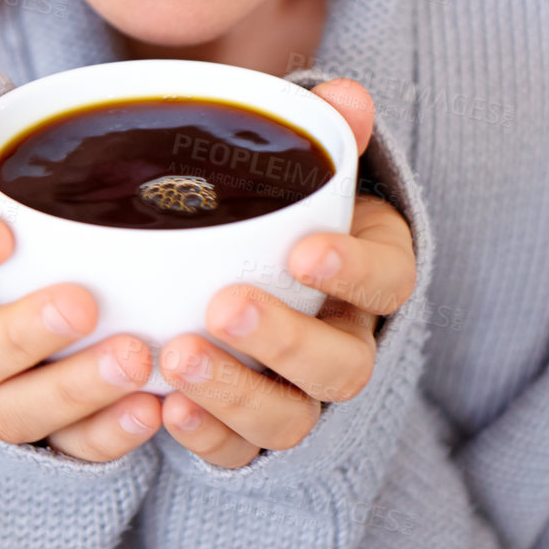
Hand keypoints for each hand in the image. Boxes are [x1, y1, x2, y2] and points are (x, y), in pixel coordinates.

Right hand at [0, 77, 162, 462]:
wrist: (71, 281)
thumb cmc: (36, 216)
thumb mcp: (11, 169)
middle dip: (19, 334)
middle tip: (82, 303)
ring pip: (10, 412)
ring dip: (71, 390)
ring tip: (136, 360)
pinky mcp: (48, 437)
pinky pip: (67, 450)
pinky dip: (106, 435)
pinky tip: (152, 410)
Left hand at [157, 79, 416, 469]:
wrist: (256, 258)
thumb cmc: (286, 204)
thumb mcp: (309, 164)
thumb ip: (328, 130)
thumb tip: (347, 96)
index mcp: (372, 274)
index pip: (386, 282)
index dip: (352, 271)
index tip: (305, 249)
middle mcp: (347, 343)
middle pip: (342, 368)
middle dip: (285, 342)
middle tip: (223, 306)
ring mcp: (300, 395)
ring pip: (291, 419)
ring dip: (236, 394)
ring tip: (177, 359)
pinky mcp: (250, 428)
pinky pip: (239, 453)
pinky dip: (205, 437)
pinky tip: (163, 407)